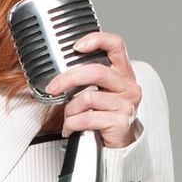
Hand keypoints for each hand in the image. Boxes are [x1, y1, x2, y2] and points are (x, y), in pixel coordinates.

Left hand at [44, 30, 141, 147]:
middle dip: (68, 79)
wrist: (119, 141)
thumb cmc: (104, 113)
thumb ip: (86, 77)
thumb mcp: (99, 90)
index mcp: (123, 72)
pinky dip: (72, 124)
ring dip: (70, 109)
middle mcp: (128, 85)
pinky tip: (71, 128)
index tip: (76, 46)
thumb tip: (57, 71)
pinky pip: (87, 118)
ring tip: (69, 117)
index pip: (116, 44)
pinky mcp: (121, 122)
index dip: (96, 40)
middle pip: (95, 71)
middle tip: (53, 87)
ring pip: (87, 98)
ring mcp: (126, 104)